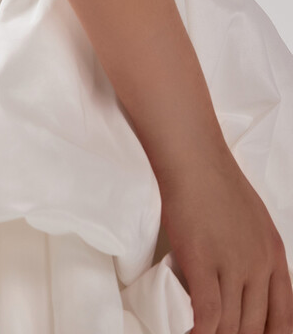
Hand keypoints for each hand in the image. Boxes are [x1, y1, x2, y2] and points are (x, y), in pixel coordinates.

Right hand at [157, 147, 292, 333]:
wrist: (194, 158)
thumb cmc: (216, 181)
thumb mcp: (253, 220)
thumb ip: (255, 252)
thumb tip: (242, 282)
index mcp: (275, 255)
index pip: (284, 319)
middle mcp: (259, 265)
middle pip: (254, 326)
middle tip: (220, 332)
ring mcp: (231, 264)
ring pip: (230, 325)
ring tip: (202, 331)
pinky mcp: (201, 261)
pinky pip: (207, 314)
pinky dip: (200, 329)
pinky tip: (192, 330)